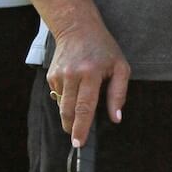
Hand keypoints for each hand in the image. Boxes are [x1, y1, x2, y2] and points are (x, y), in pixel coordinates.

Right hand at [47, 16, 128, 146]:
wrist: (77, 28)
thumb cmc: (103, 49)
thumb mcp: (120, 67)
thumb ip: (119, 93)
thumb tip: (116, 118)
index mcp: (90, 73)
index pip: (85, 107)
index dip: (82, 127)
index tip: (79, 143)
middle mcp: (72, 75)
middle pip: (69, 111)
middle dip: (72, 128)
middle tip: (78, 139)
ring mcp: (58, 75)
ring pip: (62, 106)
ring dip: (70, 115)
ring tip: (80, 112)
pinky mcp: (51, 76)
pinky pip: (58, 96)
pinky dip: (66, 100)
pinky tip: (75, 90)